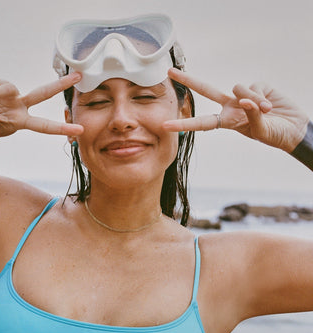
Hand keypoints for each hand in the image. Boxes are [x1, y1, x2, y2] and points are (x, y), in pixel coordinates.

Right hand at [0, 73, 83, 141]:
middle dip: (60, 84)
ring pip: (7, 88)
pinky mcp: (1, 86)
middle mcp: (22, 107)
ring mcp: (13, 95)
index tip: (81, 130)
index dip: (62, 128)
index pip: (44, 126)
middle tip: (78, 75)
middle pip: (43, 93)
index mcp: (23, 122)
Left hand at [163, 68, 308, 152]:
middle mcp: (230, 106)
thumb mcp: (260, 131)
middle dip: (188, 80)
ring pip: (238, 88)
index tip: (165, 125)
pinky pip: (253, 87)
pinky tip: (270, 104)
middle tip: (169, 71)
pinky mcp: (258, 86)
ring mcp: (243, 95)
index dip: (183, 124)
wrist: (293, 128)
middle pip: (205, 90)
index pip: (201, 123)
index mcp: (226, 122)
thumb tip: (245, 101)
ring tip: (266, 111)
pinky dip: (261, 96)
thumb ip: (252, 116)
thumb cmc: (274, 135)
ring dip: (253, 100)